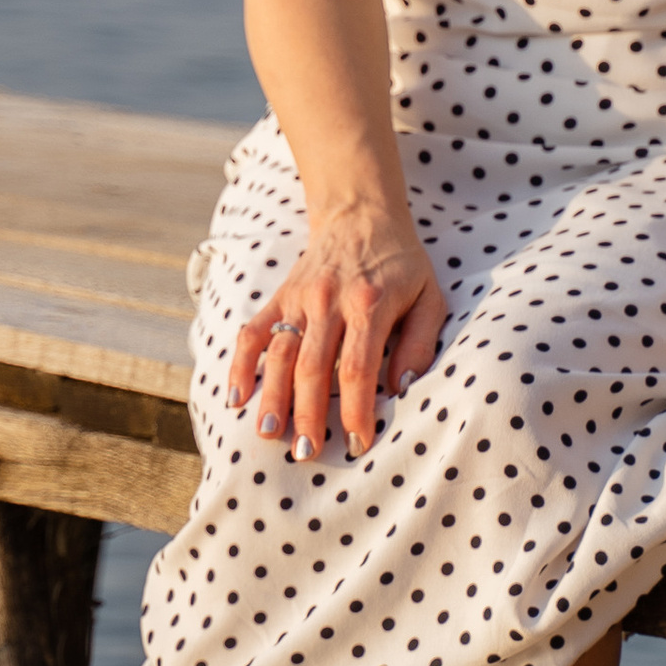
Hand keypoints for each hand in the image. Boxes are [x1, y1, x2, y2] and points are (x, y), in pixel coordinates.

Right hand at [232, 211, 447, 460]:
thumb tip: (401, 388)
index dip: (356, 409)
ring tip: (269, 434)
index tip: (359, 442)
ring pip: (279, 354)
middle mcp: (328, 301)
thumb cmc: (402, 263)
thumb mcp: (429, 297)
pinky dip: (240, 364)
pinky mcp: (279, 297)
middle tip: (307, 452)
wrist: (361, 214)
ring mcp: (299, 300)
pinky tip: (236, 397)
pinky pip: (253, 333)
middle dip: (308, 414)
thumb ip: (419, 343)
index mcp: (369, 304)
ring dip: (271, 397)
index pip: (357, 368)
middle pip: (312, 367)